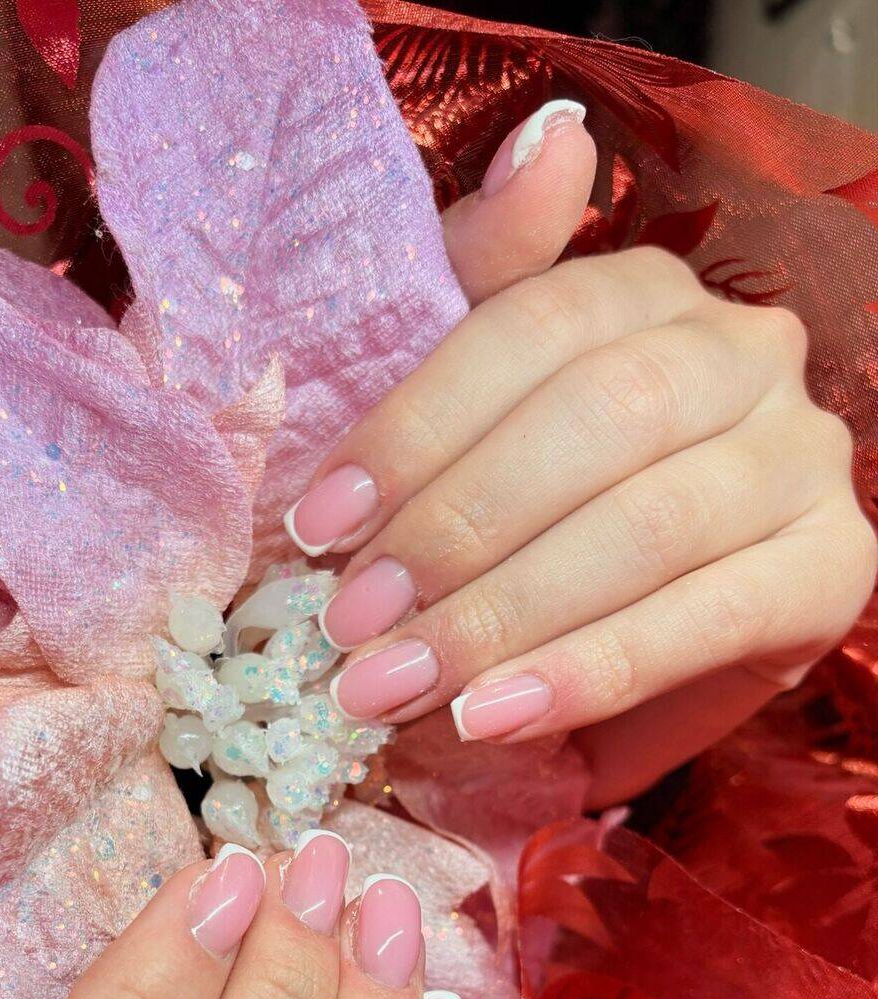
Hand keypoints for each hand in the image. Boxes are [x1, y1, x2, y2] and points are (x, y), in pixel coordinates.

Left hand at [285, 101, 875, 806]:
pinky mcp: (830, 570)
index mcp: (648, 297)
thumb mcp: (484, 406)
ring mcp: (800, 460)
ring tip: (398, 683)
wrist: (628, 646)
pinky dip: (589, 670)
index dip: (417, 428)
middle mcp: (744, 356)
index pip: (533, 329)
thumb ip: (493, 278)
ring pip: (649, 523)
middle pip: (597, 420)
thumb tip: (552, 140)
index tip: (316, 528)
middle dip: (456, 532)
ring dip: (505, 613)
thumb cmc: (535, 520)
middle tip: (352, 627)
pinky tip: (494, 714)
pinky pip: (707, 618)